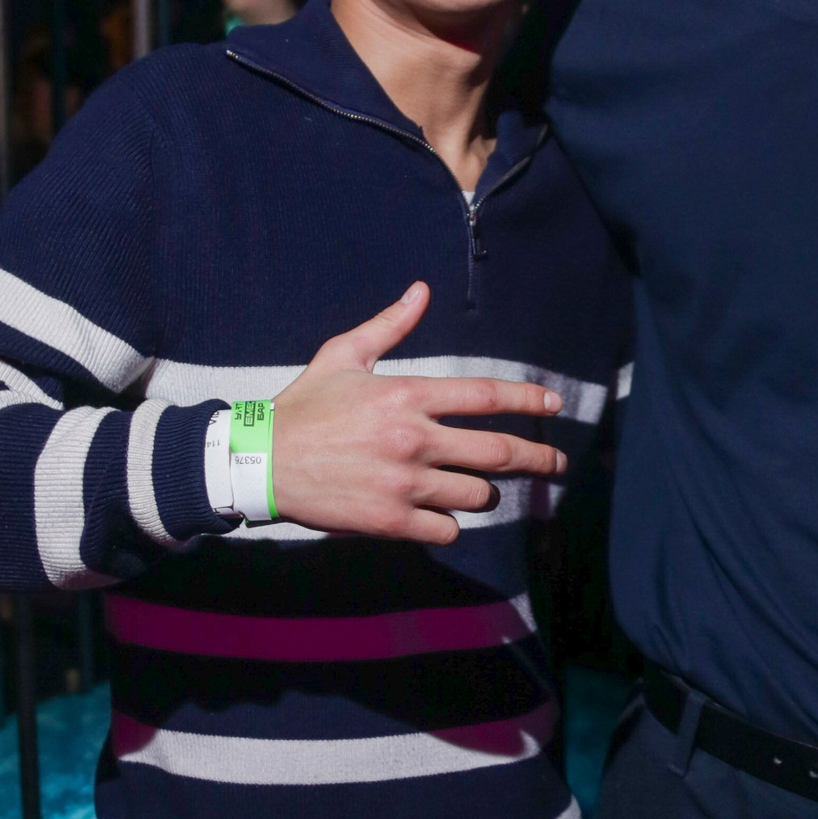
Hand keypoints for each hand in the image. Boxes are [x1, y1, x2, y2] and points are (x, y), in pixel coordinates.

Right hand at [266, 281, 565, 544]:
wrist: (261, 462)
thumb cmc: (304, 406)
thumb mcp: (343, 355)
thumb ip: (389, 326)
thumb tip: (421, 290)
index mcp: (406, 396)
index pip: (484, 396)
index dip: (527, 401)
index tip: (553, 406)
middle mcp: (413, 440)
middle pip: (498, 453)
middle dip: (537, 458)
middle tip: (556, 461)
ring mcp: (404, 484)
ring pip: (476, 495)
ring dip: (485, 492)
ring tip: (478, 487)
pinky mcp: (390, 521)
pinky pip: (446, 528)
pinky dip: (449, 522)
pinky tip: (439, 514)